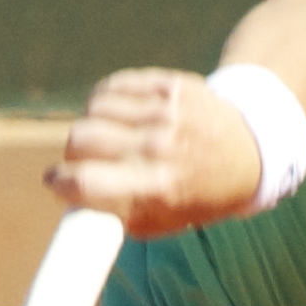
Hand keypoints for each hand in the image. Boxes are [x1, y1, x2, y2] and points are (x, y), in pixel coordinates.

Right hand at [45, 67, 265, 237]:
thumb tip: (68, 204)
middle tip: (82, 162)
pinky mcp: (168, 85)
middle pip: (80, 139)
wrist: (250, 150)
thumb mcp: (162, 221)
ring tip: (106, 138)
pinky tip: (117, 115)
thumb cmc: (197, 194)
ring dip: (90, 124)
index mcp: (159, 188)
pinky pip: (112, 86)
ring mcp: (166, 112)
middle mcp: (161, 147)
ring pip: (93, 108)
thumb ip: (115, 216)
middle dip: (72, 154)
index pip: (85, 182)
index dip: (59, 183)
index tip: (55, 183)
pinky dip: (105, 101)